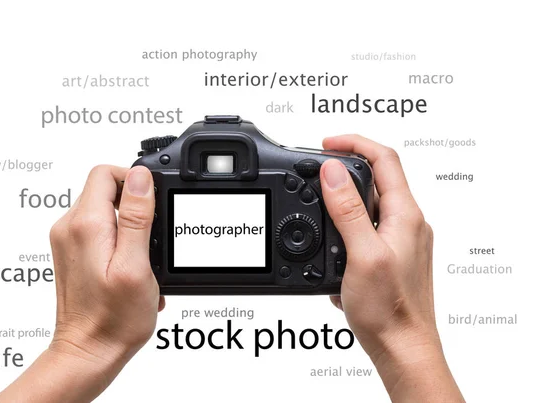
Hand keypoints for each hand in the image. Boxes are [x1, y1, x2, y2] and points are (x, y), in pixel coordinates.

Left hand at [0, 165, 163, 402]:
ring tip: (142, 257)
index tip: (152, 201)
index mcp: (86, 225)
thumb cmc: (113, 319)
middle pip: (105, 189)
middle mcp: (70, 228)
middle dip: (135, 206)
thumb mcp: (136, 265)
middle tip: (151, 236)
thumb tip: (140, 177)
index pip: (106, 173)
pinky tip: (132, 266)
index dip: (135, 179)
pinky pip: (100, 229)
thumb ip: (137, 217)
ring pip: (105, 210)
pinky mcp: (73, 253)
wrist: (89, 352)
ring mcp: (68, 241)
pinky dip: (121, 240)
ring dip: (130, 226)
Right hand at [319, 135, 463, 401]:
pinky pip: (366, 227)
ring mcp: (399, 239)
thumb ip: (348, 211)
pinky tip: (330, 244)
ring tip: (317, 209)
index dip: (354, 143)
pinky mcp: (390, 255)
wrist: (402, 348)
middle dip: (343, 168)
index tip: (326, 144)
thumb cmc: (390, 310)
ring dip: (342, 199)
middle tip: (315, 171)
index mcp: (406, 215)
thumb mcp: (362, 255)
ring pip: (369, 203)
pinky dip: (344, 225)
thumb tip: (332, 172)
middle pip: (377, 176)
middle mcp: (407, 223)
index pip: (384, 159)